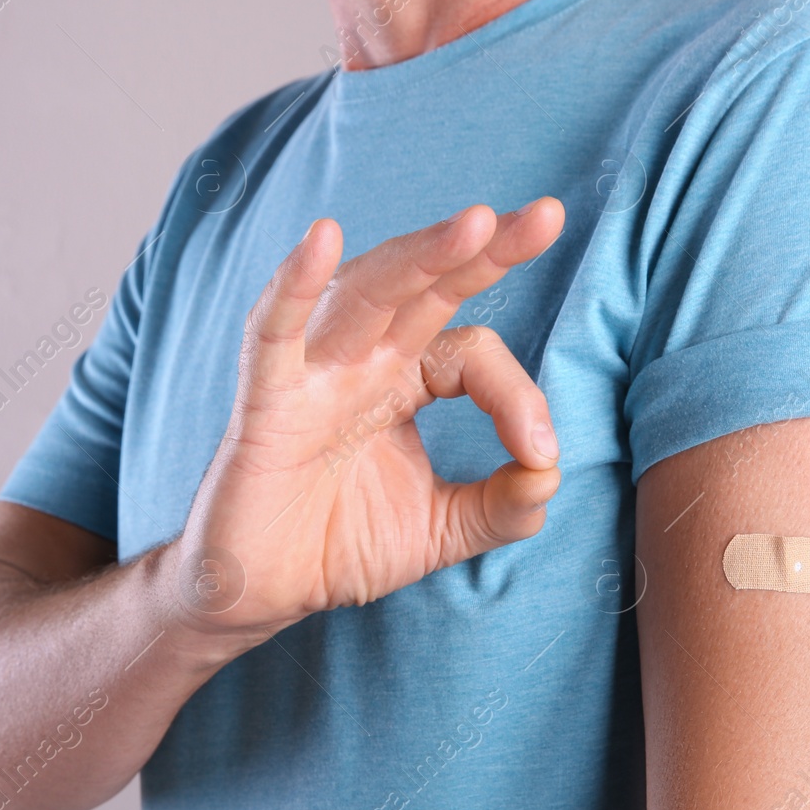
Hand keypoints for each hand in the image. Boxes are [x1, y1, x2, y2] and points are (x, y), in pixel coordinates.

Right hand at [170, 200, 565, 631]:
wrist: (260, 593)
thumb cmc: (336, 544)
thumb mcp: (440, 530)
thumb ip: (501, 507)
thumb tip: (549, 473)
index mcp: (403, 378)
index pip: (471, 352)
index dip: (517, 394)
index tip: (540, 453)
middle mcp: (361, 362)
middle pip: (425, 287)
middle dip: (484, 249)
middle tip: (545, 215)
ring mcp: (311, 376)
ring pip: (366, 294)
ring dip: (419, 255)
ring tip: (473, 222)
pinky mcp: (264, 405)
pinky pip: (274, 334)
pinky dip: (293, 286)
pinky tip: (322, 239)